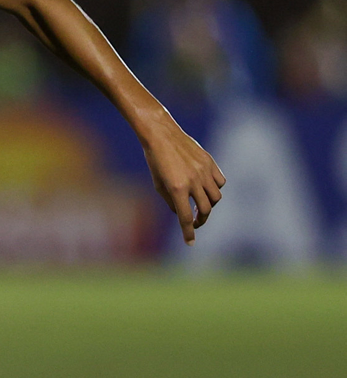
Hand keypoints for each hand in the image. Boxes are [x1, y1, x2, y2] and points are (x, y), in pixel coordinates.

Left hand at [140, 120, 225, 244]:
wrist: (162, 135)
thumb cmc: (156, 161)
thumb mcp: (159, 184)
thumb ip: (172, 202)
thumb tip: (183, 214)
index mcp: (176, 188)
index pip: (185, 217)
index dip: (188, 232)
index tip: (190, 242)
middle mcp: (193, 181)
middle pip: (205, 209)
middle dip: (200, 220)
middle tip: (195, 222)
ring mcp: (203, 171)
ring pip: (216, 197)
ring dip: (209, 205)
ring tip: (200, 205)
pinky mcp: (210, 162)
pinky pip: (220, 182)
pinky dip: (215, 189)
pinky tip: (205, 189)